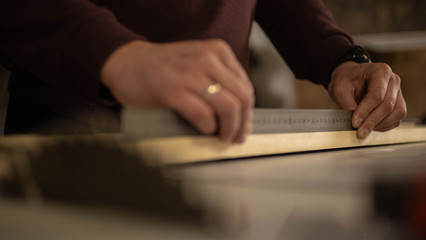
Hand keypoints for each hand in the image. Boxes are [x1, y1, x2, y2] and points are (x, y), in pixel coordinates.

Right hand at [101, 40, 253, 142]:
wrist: (126, 62)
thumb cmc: (161, 68)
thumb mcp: (196, 63)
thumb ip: (218, 80)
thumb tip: (239, 115)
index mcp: (216, 51)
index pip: (246, 86)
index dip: (248, 112)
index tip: (244, 125)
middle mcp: (206, 58)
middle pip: (242, 98)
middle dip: (242, 124)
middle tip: (236, 137)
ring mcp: (189, 73)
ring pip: (228, 107)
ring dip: (229, 129)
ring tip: (222, 138)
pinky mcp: (172, 90)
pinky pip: (203, 114)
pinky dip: (209, 128)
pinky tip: (205, 130)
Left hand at [328, 61, 406, 138]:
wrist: (350, 78)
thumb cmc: (346, 80)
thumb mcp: (339, 88)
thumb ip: (346, 104)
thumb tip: (356, 122)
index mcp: (380, 71)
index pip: (377, 95)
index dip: (365, 111)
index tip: (354, 123)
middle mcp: (393, 80)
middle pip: (388, 105)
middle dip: (372, 121)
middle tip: (359, 132)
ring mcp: (398, 92)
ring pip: (397, 113)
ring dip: (380, 125)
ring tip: (364, 131)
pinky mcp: (398, 104)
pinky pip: (396, 119)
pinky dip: (384, 126)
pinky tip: (370, 128)